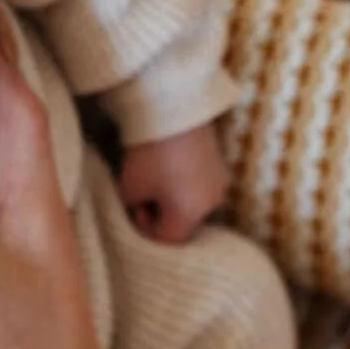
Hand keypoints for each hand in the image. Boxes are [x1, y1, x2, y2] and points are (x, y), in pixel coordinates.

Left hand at [119, 123, 225, 243]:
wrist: (174, 109)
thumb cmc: (149, 153)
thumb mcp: (130, 187)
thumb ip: (132, 209)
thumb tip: (138, 209)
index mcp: (189, 215)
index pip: (168, 239)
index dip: (146, 230)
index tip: (133, 209)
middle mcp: (211, 204)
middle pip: (184, 225)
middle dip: (161, 216)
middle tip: (141, 198)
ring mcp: (219, 183)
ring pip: (193, 206)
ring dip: (174, 202)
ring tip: (155, 183)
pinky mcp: (220, 165)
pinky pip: (201, 188)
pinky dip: (185, 187)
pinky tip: (169, 169)